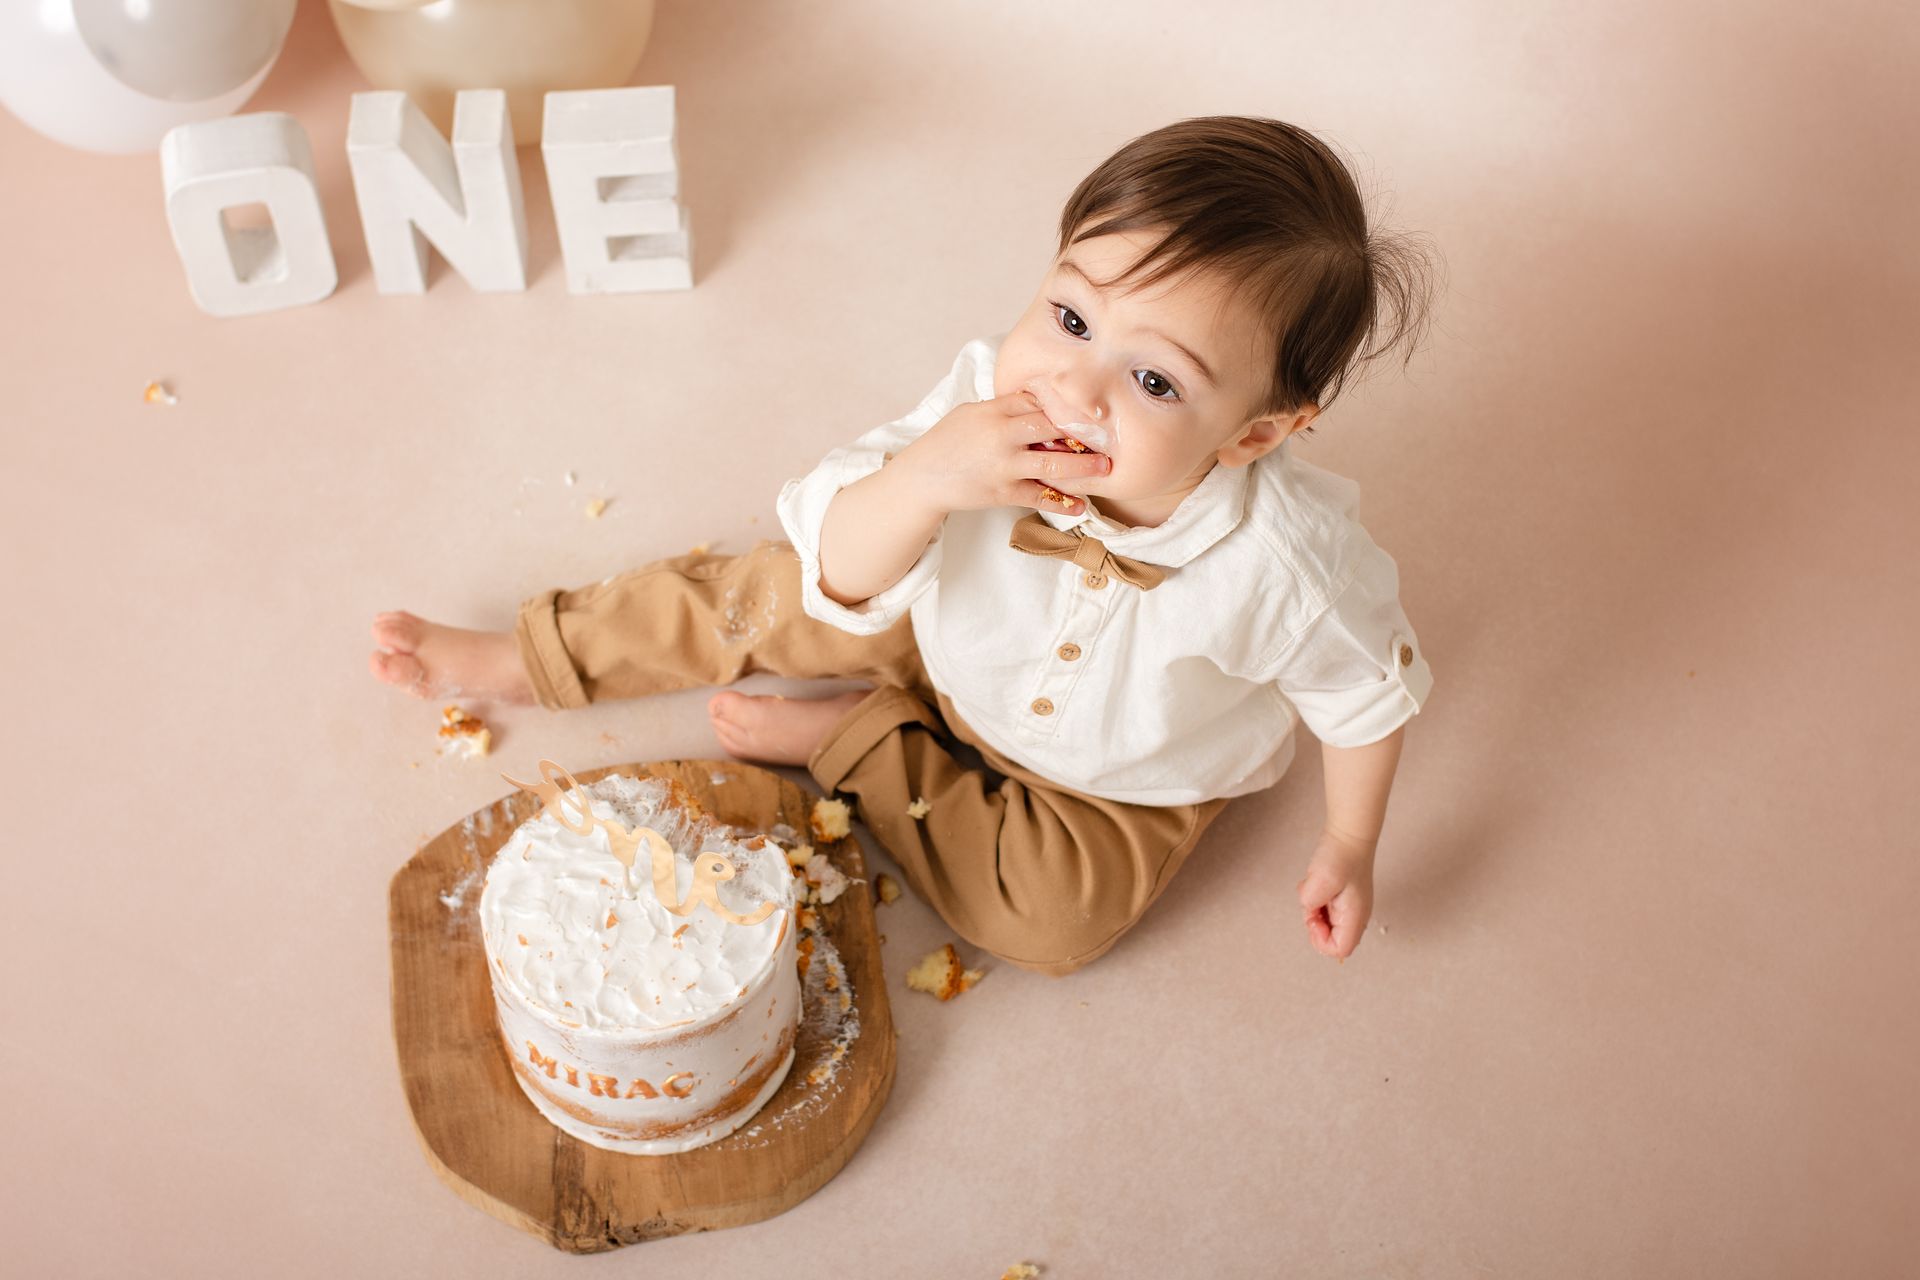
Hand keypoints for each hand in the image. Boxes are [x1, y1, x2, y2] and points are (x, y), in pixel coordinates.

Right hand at [891, 389, 1111, 516]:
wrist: (922, 478)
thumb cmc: (947, 443)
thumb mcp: (971, 413)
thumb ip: (1003, 408)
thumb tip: (1037, 401)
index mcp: (994, 411)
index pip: (1037, 402)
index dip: (1064, 406)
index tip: (1086, 410)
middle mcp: (1002, 435)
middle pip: (1051, 427)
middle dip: (1081, 431)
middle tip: (1106, 435)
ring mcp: (1004, 465)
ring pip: (1052, 462)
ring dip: (1082, 467)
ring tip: (1104, 468)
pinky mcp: (1002, 492)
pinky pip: (1039, 496)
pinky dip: (1061, 503)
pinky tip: (1080, 507)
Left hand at [1297, 828, 1375, 962]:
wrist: (1349, 835)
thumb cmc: (1341, 856)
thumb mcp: (1322, 880)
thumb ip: (1311, 902)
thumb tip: (1309, 908)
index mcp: (1354, 917)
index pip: (1339, 950)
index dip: (1320, 939)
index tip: (1313, 918)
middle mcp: (1355, 917)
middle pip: (1332, 940)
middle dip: (1315, 925)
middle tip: (1312, 902)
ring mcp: (1349, 909)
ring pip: (1326, 925)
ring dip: (1313, 911)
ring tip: (1315, 889)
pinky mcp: (1341, 900)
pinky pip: (1324, 911)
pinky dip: (1315, 902)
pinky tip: (1317, 885)